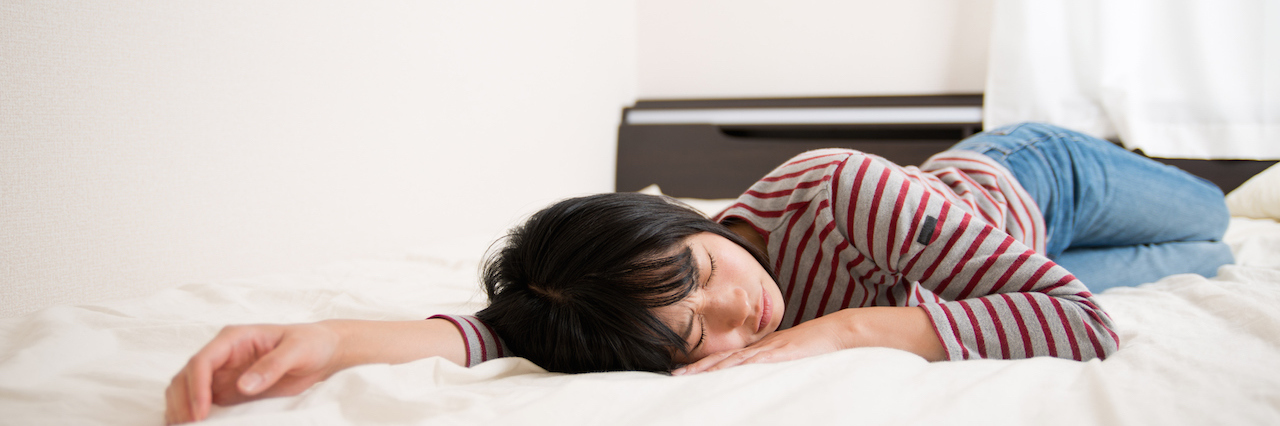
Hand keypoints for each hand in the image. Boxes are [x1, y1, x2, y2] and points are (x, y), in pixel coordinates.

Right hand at [164, 323, 341, 424]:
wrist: (322, 352)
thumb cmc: (311, 343)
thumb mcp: (297, 350)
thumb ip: (272, 365)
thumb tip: (244, 385)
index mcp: (234, 338)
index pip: (202, 361)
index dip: (196, 388)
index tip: (200, 413)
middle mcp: (222, 355)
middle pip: (186, 377)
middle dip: (182, 403)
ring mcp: (222, 373)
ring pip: (186, 390)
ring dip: (181, 410)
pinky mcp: (227, 390)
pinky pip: (201, 402)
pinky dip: (192, 414)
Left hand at [671, 311, 853, 374]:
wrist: (838, 332)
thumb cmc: (816, 347)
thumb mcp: (788, 358)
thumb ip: (770, 365)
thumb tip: (756, 378)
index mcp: (759, 350)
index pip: (725, 359)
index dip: (703, 366)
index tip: (682, 373)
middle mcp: (759, 349)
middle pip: (722, 360)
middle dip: (697, 369)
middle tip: (673, 377)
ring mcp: (770, 351)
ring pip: (733, 361)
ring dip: (709, 370)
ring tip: (687, 377)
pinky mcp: (782, 355)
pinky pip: (757, 362)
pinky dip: (739, 368)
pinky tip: (725, 372)